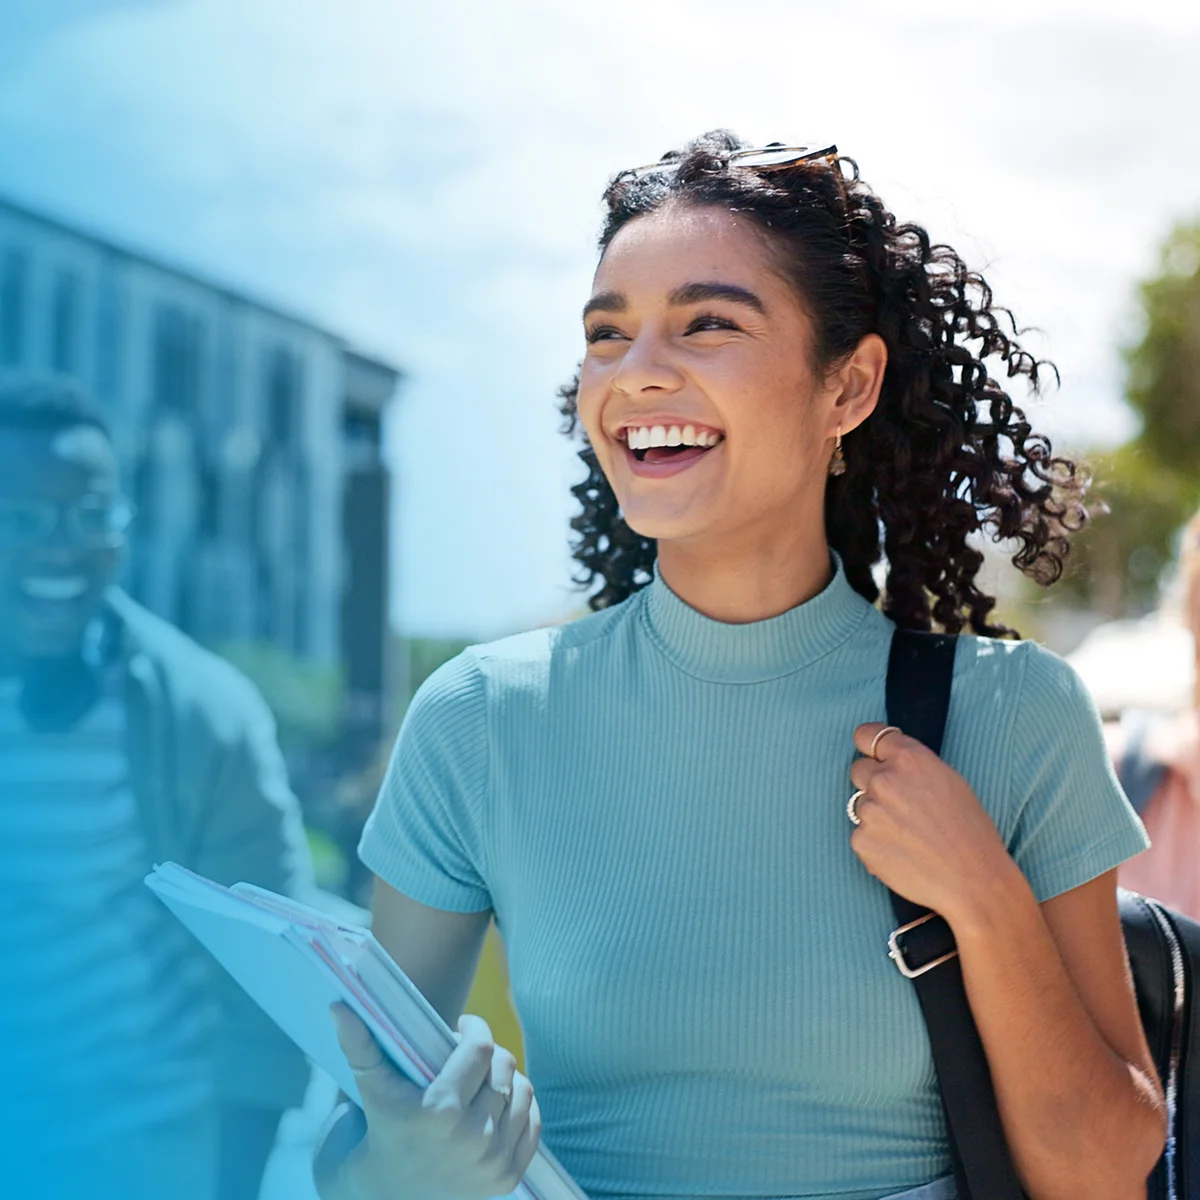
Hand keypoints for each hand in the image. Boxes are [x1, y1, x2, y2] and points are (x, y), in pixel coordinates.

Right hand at [329, 1003, 540, 1199]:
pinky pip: (532, 1122)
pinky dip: (518, 1108)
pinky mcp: (507, 1179)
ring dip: (504, 1079)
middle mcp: (472, 1139)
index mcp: (440, 1111)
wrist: (384, 1198)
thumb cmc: (378, 1131)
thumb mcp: (370, 1089)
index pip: (481, 1047)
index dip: (473, 1029)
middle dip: (486, 1054)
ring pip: (522, 1089)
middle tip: (466, 1057)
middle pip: (504, 1065)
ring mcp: (493, 1163)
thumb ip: (360, 1045)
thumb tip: (339, 1006)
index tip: (459, 1029)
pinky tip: (494, 1105)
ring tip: (479, 1081)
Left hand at [848, 722, 1015, 922]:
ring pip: (860, 805)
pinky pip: (861, 835)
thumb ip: (913, 766)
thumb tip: (887, 762)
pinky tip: (903, 853)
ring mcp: (869, 811)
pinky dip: (876, 843)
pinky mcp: (861, 841)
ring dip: (876, 815)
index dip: (868, 746)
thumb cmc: (970, 831)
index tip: (872, 754)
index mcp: (909, 758)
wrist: (973, 881)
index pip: (866, 735)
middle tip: (899, 805)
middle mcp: (884, 779)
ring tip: (908, 835)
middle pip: (858, 770)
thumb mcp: (949, 781)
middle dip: (873, 782)